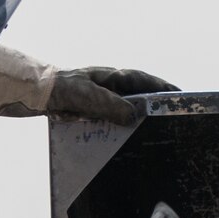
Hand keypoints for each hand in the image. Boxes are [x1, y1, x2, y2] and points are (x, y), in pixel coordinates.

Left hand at [45, 66, 180, 124]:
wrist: (38, 94)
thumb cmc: (63, 89)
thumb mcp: (88, 96)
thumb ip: (110, 105)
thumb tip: (133, 116)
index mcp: (113, 77)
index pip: (144, 81)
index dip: (163, 88)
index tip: (180, 96)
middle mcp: (111, 87)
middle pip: (140, 94)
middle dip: (157, 104)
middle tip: (175, 116)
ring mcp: (103, 99)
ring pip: (128, 108)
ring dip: (141, 118)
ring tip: (157, 131)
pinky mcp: (95, 111)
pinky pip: (114, 119)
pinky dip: (124, 127)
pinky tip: (128, 140)